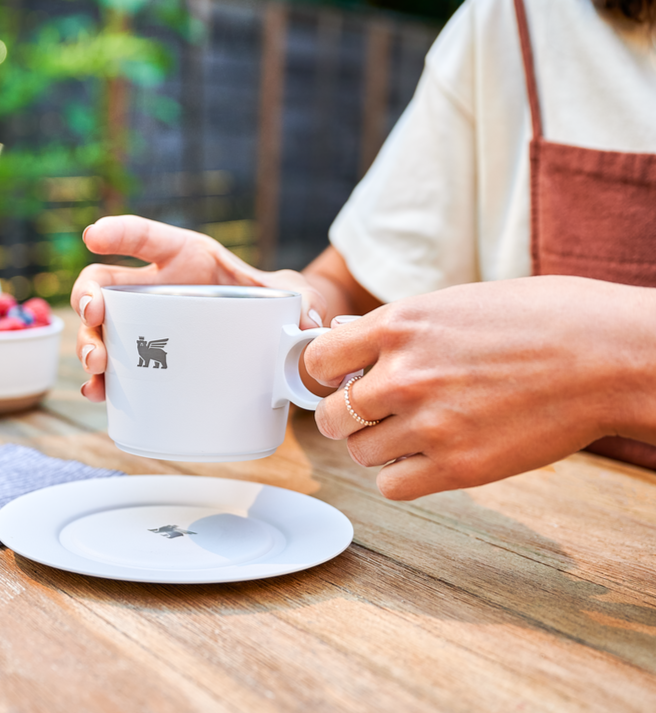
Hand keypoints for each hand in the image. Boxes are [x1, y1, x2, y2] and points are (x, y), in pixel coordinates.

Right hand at [71, 215, 326, 400]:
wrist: (271, 330)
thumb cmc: (274, 301)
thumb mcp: (289, 294)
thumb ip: (303, 301)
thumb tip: (308, 325)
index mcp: (188, 258)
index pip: (149, 238)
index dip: (119, 232)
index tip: (94, 234)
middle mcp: (159, 286)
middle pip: (106, 283)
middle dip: (88, 299)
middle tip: (93, 320)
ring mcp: (150, 322)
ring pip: (103, 327)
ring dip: (89, 345)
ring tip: (97, 368)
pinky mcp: (153, 355)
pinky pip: (119, 364)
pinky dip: (105, 380)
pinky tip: (101, 393)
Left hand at [304, 276, 655, 499]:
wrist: (605, 354)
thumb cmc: (539, 319)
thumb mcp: (454, 304)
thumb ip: (400, 331)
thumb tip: (358, 350)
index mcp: (399, 325)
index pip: (317, 360)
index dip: (324, 374)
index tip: (337, 381)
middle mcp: (403, 375)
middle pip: (332, 417)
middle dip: (346, 415)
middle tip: (371, 412)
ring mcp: (428, 424)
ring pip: (360, 454)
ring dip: (376, 446)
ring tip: (411, 432)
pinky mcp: (458, 468)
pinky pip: (392, 487)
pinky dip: (402, 476)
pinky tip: (428, 457)